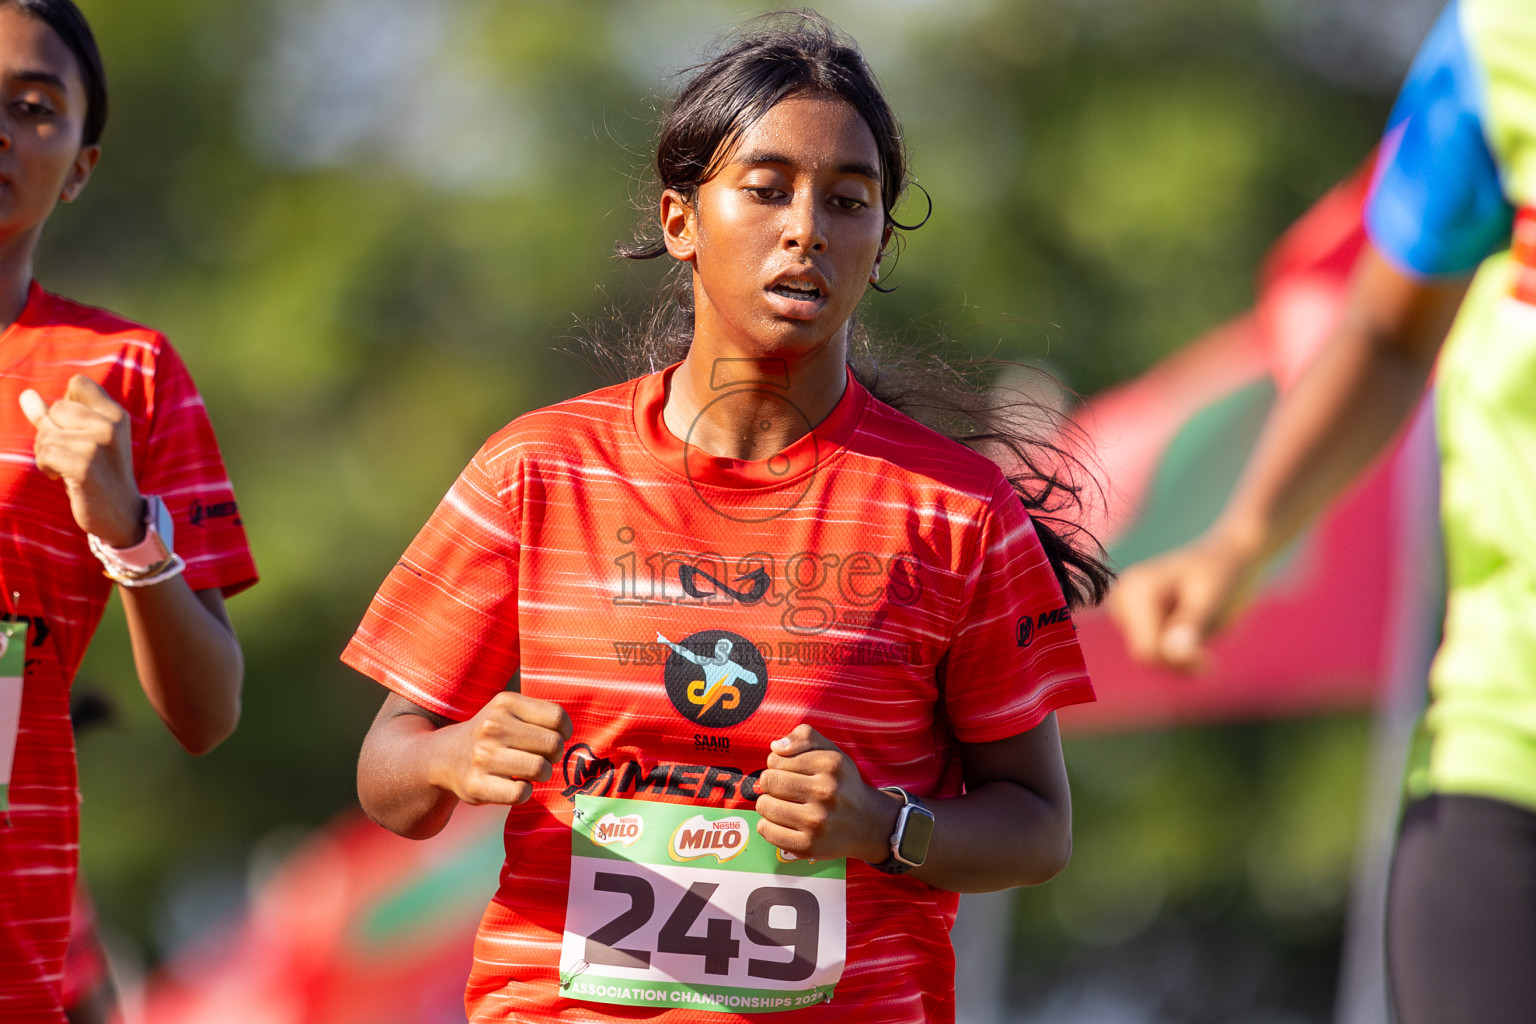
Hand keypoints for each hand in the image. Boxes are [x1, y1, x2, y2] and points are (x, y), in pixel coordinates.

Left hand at [20, 376, 142, 546]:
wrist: (121, 513)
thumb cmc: (99, 472)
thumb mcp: (83, 439)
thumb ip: (52, 416)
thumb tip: (25, 395)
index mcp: (116, 414)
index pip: (78, 384)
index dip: (66, 404)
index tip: (75, 428)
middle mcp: (110, 425)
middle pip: (56, 408)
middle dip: (51, 430)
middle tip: (68, 452)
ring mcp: (98, 445)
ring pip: (47, 433)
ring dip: (46, 452)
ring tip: (64, 467)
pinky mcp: (84, 467)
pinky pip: (45, 453)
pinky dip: (45, 465)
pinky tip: (59, 476)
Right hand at [433, 691, 571, 806]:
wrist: (445, 757)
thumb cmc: (491, 734)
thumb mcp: (509, 711)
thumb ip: (540, 716)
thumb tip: (571, 735)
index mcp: (505, 703)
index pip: (557, 717)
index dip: (565, 732)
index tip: (556, 737)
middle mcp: (492, 727)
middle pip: (553, 745)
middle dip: (554, 755)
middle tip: (542, 757)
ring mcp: (483, 756)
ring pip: (540, 769)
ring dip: (542, 775)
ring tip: (530, 771)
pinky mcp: (477, 785)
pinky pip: (522, 793)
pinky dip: (525, 792)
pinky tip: (515, 784)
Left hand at [754, 724, 898, 863]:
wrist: (868, 823)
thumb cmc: (842, 784)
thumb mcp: (831, 751)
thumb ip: (804, 737)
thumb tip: (775, 747)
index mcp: (831, 765)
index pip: (775, 759)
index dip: (777, 764)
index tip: (789, 771)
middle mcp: (826, 792)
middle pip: (768, 781)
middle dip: (771, 783)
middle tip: (785, 789)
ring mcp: (817, 822)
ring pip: (764, 805)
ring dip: (769, 804)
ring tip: (785, 805)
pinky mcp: (808, 846)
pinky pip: (766, 830)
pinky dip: (768, 825)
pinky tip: (783, 822)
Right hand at [1106, 528, 1261, 671]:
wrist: (1225, 560)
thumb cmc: (1222, 576)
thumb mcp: (1213, 600)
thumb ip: (1191, 624)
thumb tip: (1170, 651)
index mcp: (1135, 589)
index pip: (1147, 650)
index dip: (1180, 661)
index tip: (1209, 660)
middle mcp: (1122, 598)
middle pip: (1145, 657)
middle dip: (1179, 662)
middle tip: (1209, 659)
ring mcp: (1124, 610)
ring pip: (1148, 659)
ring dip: (1179, 662)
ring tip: (1203, 651)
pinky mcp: (1132, 621)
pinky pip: (1150, 655)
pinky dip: (1174, 658)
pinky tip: (1192, 645)